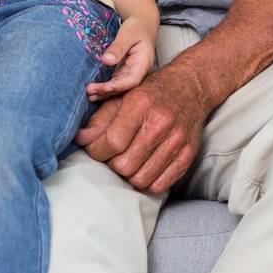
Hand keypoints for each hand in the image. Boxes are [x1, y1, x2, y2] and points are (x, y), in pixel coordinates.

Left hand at [75, 63, 208, 194]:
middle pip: (124, 164)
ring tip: (128, 161)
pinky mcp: (188, 155)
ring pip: (140, 179)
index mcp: (141, 105)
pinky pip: (160, 185)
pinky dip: (147, 182)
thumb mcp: (124, 96)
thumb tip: (81, 140)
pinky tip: (144, 168)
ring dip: (129, 175)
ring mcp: (177, 141)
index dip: (96, 151)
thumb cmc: (153, 91)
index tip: (95, 149)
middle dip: (112, 164)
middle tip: (113, 155)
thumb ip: (100, 119)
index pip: (111, 142)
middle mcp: (161, 123)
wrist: (192, 86)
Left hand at [88, 18, 156, 100]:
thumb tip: (106, 60)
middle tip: (90, 91)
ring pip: (119, 86)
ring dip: (105, 92)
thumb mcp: (127, 34)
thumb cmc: (137, 27)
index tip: (104, 87)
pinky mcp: (124, 71)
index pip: (133, 79)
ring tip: (90, 95)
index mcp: (144, 62)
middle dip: (108, 91)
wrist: (142, 23)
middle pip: (125, 86)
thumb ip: (118, 47)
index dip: (119, 86)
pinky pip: (115, 82)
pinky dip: (105, 87)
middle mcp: (139, 70)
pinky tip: (94, 91)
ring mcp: (131, 71)